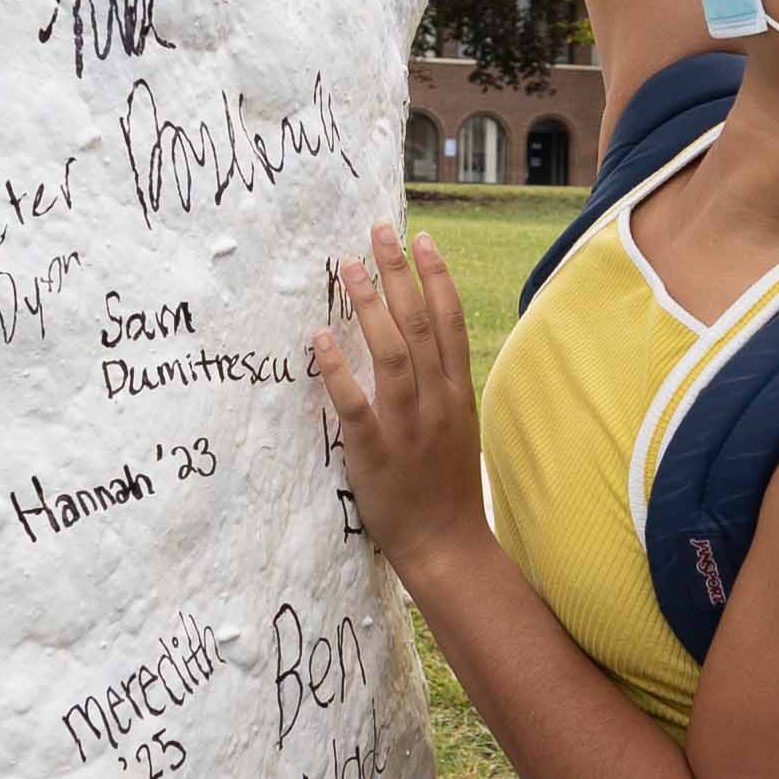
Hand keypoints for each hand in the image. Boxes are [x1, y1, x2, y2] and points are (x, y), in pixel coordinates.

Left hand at [309, 221, 492, 583]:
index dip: (436, 277)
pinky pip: (355, 405)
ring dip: (370, 307)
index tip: (422, 239)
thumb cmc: (446, 490)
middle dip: (399, 274)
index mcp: (457, 395)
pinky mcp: (376, 452)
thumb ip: (442, 388)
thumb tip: (424, 347)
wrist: (448, 547)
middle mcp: (436, 402)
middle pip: (421, 325)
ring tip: (349, 267)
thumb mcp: (457, 430)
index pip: (451, 323)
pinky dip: (338, 370)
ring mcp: (407, 426)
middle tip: (378, 231)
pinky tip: (320, 338)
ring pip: (393, 354)